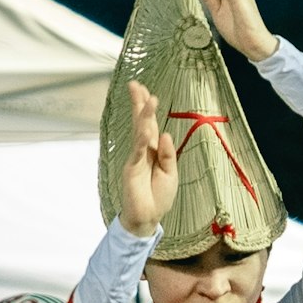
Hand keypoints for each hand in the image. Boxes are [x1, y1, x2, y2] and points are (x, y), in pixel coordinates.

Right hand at [115, 81, 181, 237]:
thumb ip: (169, 154)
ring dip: (144, 116)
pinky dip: (142, 140)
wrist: (147, 217)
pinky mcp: (131, 169)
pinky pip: (138, 152)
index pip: (150, 125)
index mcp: (154, 150)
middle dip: (138, 104)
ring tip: (147, 99)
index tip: (147, 91)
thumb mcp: (171, 173)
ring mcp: (136, 159)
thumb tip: (167, 134)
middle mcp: (143, 151)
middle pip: (140, 123)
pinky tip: (145, 127)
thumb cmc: (159, 196)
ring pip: (140, 133)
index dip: (148, 109)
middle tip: (136, 85)